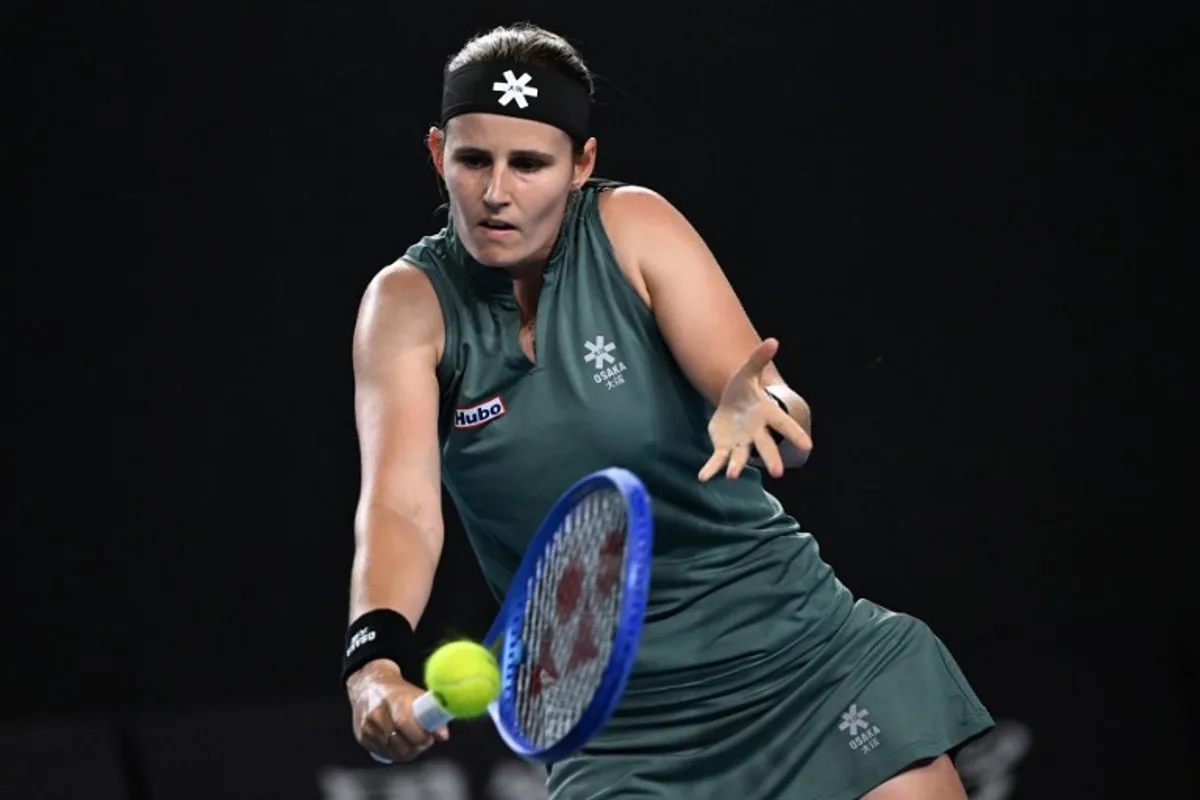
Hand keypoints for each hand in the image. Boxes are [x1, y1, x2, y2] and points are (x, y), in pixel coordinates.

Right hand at [346, 658, 448, 762]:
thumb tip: (443, 736)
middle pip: (399, 744)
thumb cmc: (397, 691)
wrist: (368, 685)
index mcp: (393, 700)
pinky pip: (382, 753)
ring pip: (392, 752)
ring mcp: (367, 727)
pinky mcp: (362, 736)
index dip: (420, 736)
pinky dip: (394, 752)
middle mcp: (377, 714)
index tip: (430, 738)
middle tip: (424, 743)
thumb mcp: (416, 695)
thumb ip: (432, 714)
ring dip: (407, 752)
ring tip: (414, 743)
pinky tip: (401, 744)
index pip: (404, 723)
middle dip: (416, 748)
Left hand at [698, 338, 812, 481]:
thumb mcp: (748, 372)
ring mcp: (741, 443)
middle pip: (766, 447)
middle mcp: (757, 433)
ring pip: (741, 457)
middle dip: (772, 459)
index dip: (795, 435)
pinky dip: (711, 469)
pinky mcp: (724, 448)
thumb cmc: (744, 389)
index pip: (784, 425)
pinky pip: (718, 460)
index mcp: (767, 414)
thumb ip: (758, 359)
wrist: (731, 405)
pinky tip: (702, 477)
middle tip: (778, 474)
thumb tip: (773, 341)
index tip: (807, 446)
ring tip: (732, 476)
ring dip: (736, 467)